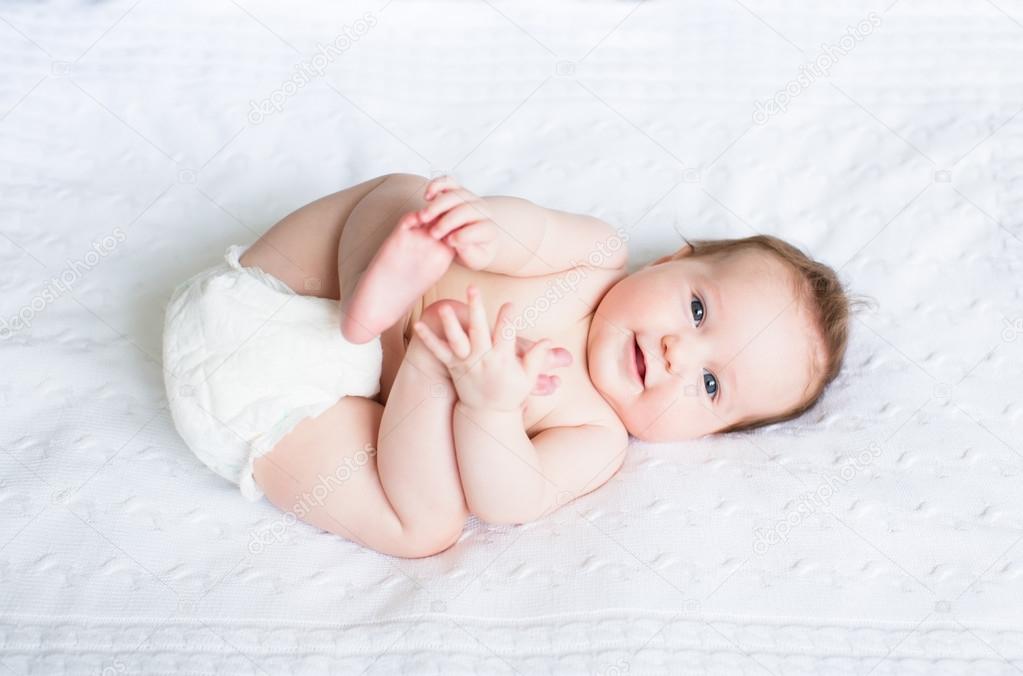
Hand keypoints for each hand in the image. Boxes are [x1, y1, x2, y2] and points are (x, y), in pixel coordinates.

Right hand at [404, 176, 498, 270]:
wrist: (473, 238)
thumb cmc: (473, 251)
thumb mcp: (475, 260)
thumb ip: (470, 254)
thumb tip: (460, 243)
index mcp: (488, 229)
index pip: (480, 229)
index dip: (464, 235)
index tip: (449, 243)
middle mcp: (481, 210)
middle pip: (465, 210)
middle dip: (448, 221)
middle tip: (433, 234)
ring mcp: (469, 198)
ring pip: (454, 194)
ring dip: (437, 205)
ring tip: (424, 218)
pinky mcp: (457, 190)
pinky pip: (448, 182)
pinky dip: (436, 185)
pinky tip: (427, 196)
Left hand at [412, 286, 570, 410]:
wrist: (487, 415)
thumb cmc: (511, 394)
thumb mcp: (529, 378)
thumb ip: (538, 358)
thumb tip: (549, 340)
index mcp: (502, 360)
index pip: (506, 335)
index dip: (507, 319)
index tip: (509, 305)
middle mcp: (482, 360)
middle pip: (479, 331)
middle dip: (476, 309)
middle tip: (473, 289)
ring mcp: (466, 363)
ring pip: (457, 340)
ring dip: (450, 323)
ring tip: (443, 307)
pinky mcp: (453, 367)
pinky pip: (439, 352)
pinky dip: (428, 340)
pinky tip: (418, 325)